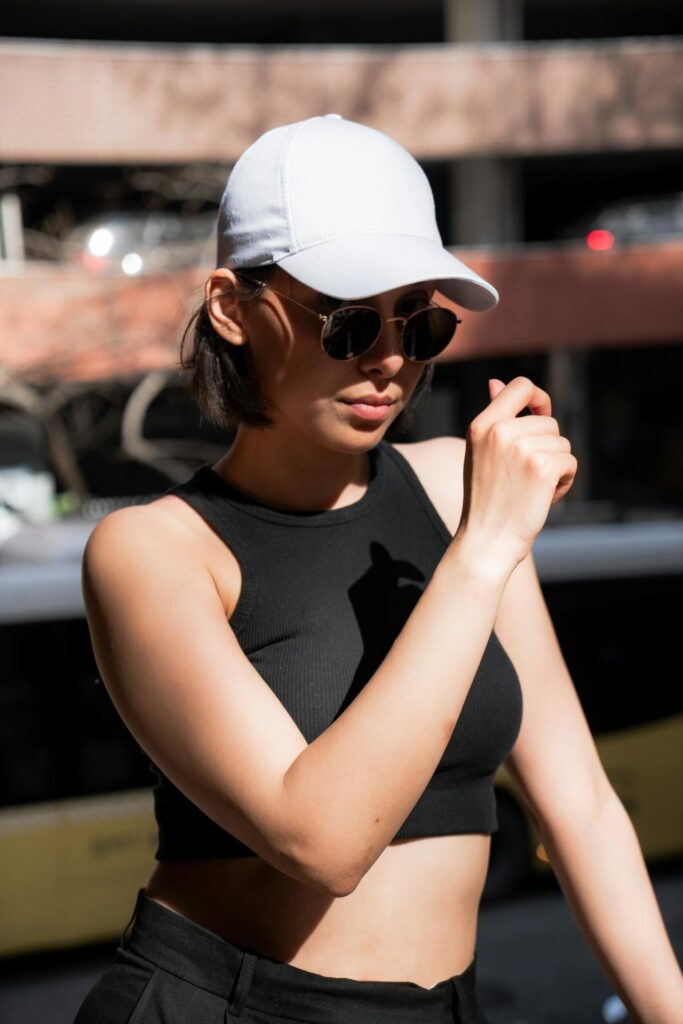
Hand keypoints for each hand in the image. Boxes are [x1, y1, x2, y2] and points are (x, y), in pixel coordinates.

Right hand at [454, 376, 577, 572]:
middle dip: (548, 448)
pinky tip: (544, 498)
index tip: (541, 415)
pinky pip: (570, 461)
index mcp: (482, 424)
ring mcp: (521, 447)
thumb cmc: (485, 499)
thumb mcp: (481, 452)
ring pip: (562, 443)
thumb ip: (493, 416)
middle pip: (549, 421)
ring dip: (557, 466)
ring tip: (533, 489)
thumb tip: (496, 381)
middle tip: (528, 476)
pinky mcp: (543, 466)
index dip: (539, 399)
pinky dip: (564, 482)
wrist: (486, 540)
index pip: (520, 386)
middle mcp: (500, 431)